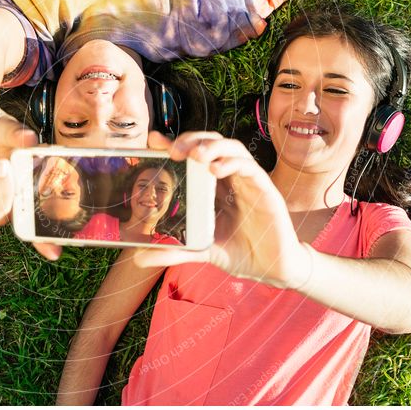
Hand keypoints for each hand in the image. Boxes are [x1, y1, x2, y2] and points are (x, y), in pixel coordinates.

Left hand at [131, 131, 310, 287]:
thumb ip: (174, 250)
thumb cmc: (239, 253)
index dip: (176, 143)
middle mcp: (231, 178)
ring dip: (212, 146)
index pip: (194, 155)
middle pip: (212, 143)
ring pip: (232, 148)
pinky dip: (233, 164)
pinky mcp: (266, 190)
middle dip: (192, 140)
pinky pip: (250, 168)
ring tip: (195, 156)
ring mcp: (249, 181)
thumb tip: (138, 258)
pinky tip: (216, 171)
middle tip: (173, 150)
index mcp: (214, 186)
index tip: (154, 142)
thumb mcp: (201, 250)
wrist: (272, 269)